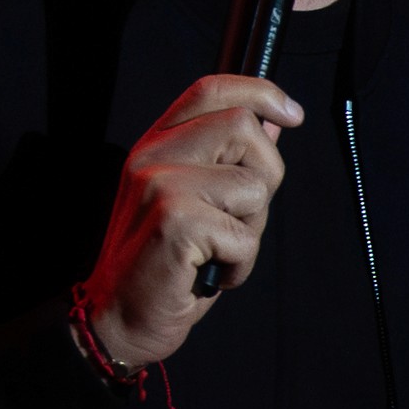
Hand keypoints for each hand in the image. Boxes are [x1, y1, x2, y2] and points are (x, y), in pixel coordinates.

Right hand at [76, 76, 299, 367]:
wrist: (117, 318)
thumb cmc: (163, 265)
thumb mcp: (194, 201)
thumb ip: (228, 161)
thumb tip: (273, 122)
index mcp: (156, 144)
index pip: (210, 89)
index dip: (260, 92)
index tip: (292, 114)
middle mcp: (152, 155)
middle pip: (242, 125)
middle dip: (266, 174)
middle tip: (242, 216)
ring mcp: (159, 184)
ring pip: (252, 184)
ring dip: (253, 227)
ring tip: (219, 250)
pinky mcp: (174, 220)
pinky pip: (245, 234)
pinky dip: (241, 262)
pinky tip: (212, 272)